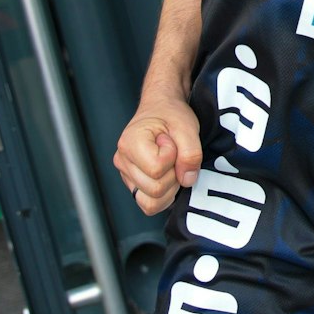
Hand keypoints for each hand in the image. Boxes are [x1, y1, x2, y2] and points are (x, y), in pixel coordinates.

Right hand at [113, 91, 201, 215]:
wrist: (161, 109)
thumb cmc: (171, 114)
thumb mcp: (187, 126)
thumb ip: (191, 153)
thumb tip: (187, 180)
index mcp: (129, 143)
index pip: (157, 168)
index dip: (173, 157)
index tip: (171, 141)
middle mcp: (122, 161)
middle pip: (155, 190)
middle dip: (173, 175)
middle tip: (174, 154)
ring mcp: (126, 176)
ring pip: (151, 203)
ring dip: (170, 187)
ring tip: (170, 164)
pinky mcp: (133, 185)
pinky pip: (149, 205)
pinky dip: (164, 196)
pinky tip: (168, 175)